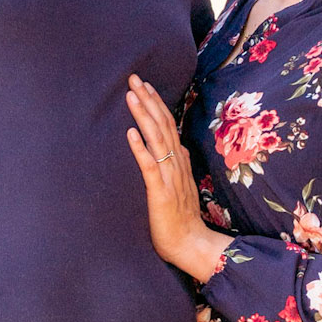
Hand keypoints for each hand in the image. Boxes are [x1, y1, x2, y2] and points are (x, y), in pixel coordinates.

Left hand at [126, 76, 231, 282]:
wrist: (192, 244)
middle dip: (148, 100)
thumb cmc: (181, 220)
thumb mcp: (181, 187)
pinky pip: (150, 167)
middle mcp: (176, 164)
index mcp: (180, 162)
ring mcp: (170, 177)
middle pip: (162, 125)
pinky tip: (130, 134)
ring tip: (131, 96)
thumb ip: (179, 166)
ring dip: (143, 116)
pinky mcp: (161, 192)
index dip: (157, 104)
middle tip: (134, 78)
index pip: (168, 125)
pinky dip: (140, 149)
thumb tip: (179, 148)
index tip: (145, 85)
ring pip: (156, 139)